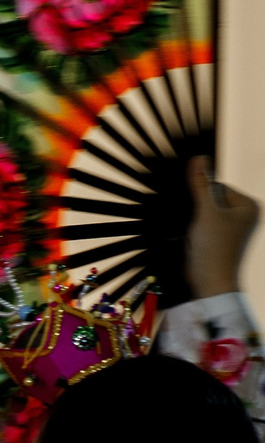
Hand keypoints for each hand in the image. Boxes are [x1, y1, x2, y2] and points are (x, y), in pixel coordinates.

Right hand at [186, 155, 255, 299]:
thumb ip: (201, 185)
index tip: (200, 215)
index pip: (217, 186)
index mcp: (248, 206)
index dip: (201, 198)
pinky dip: (195, 230)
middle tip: (198, 227)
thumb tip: (199, 158)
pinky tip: (195, 241)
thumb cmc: (214, 249)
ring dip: (195, 221)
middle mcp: (244, 215)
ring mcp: (232, 228)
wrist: (210, 283)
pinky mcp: (221, 239)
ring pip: (204, 213)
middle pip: (210, 199)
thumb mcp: (205, 212)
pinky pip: (203, 226)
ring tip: (198, 235)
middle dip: (198, 210)